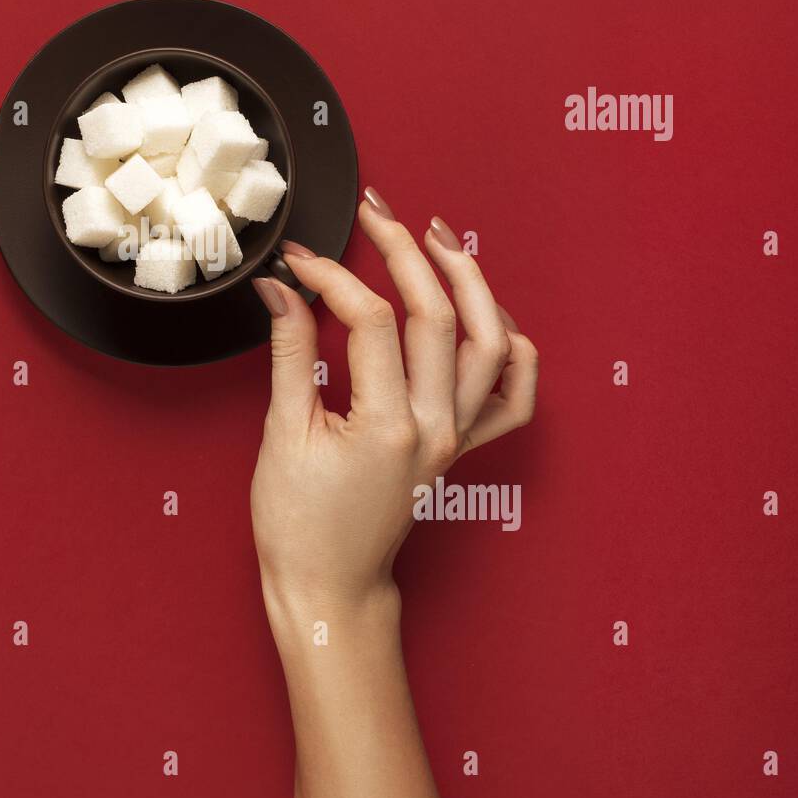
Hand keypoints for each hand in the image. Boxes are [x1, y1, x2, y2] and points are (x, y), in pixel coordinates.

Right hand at [250, 187, 537, 613]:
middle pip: (437, 314)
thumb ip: (290, 353)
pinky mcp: (463, 447)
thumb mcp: (284, 434)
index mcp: (388, 425)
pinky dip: (512, 348)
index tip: (299, 260)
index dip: (333, 277)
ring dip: (469, 281)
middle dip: (404, 250)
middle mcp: (437, 428)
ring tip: (437, 237)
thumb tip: (282, 288)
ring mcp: (458, 437)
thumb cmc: (299, 526)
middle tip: (373, 211)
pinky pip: (515, 394)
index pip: (372, 320)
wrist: (330, 587)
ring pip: (491, 342)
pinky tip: (487, 313)